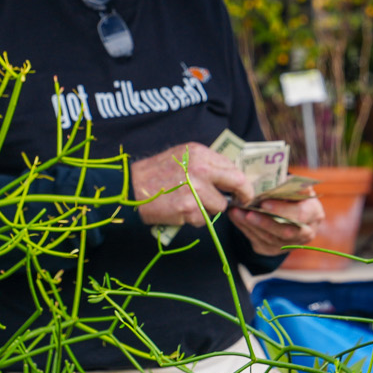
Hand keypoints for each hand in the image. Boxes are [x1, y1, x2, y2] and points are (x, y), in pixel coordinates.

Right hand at [130, 143, 248, 225]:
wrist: (129, 188)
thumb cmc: (155, 173)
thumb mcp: (182, 156)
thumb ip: (205, 163)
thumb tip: (229, 176)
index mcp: (200, 153)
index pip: (233, 167)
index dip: (240, 180)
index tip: (240, 188)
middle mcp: (201, 169)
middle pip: (238, 183)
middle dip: (243, 194)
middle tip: (241, 201)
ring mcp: (196, 190)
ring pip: (220, 206)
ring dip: (210, 209)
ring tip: (191, 204)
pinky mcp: (188, 208)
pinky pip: (204, 219)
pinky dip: (195, 219)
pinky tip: (180, 211)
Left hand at [227, 192, 325, 255]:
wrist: (289, 214)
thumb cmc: (293, 197)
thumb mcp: (297, 188)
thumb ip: (291, 186)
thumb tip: (282, 180)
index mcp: (314, 214)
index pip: (300, 215)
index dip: (282, 210)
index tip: (264, 202)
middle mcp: (305, 233)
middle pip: (285, 231)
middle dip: (264, 221)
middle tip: (247, 211)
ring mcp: (289, 244)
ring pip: (269, 238)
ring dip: (250, 225)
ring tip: (236, 211)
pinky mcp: (273, 250)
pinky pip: (258, 241)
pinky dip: (245, 229)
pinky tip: (236, 217)